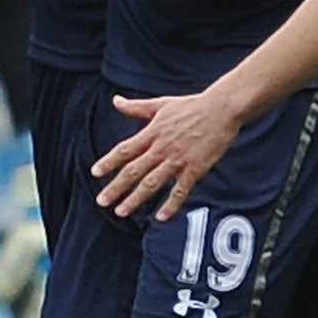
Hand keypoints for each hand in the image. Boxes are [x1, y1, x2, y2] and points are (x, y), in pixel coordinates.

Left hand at [91, 91, 243, 219]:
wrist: (222, 109)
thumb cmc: (192, 106)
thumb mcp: (161, 104)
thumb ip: (136, 107)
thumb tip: (115, 100)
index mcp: (152, 132)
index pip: (125, 150)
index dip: (109, 161)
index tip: (94, 173)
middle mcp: (161, 148)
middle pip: (134, 170)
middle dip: (116, 187)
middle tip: (101, 202)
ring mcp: (178, 160)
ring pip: (152, 183)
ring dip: (135, 199)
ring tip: (121, 211)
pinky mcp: (195, 169)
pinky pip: (180, 190)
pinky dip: (170, 204)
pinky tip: (160, 218)